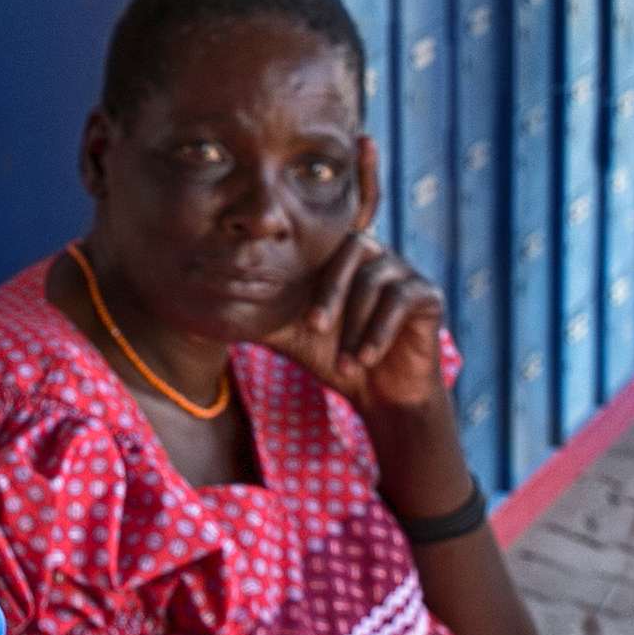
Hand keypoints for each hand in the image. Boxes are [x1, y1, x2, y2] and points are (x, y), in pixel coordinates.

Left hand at [261, 232, 446, 416]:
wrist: (379, 392)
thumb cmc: (331, 356)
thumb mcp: (289, 333)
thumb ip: (257, 314)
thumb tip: (205, 305)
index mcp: (337, 256)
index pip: (318, 242)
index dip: (303, 271)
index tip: (291, 311)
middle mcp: (373, 254)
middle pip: (350, 250)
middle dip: (329, 292)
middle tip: (314, 329)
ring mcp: (403, 271)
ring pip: (375, 281)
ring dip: (355, 324)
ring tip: (342, 361)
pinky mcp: (428, 294)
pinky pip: (402, 301)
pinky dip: (379, 332)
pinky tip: (364, 359)